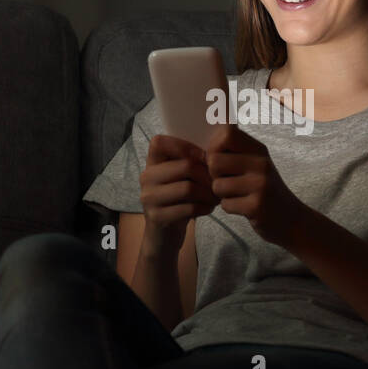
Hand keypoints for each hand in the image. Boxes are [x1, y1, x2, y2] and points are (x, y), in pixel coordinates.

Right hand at [139, 134, 219, 251]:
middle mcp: (146, 178)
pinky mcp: (157, 217)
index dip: (186, 147)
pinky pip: (188, 208)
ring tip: (216, 196)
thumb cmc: (179, 199)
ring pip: (188, 188)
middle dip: (208, 174)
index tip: (203, 158)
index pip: (160, 142)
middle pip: (185, 166)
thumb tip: (222, 133)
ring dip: (209, 193)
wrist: (165, 235)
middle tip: (218, 182)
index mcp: (151, 163)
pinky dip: (204, 207)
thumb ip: (191, 159)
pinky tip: (209, 208)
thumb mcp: (181, 177)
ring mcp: (149, 198)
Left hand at [205, 124, 304, 246]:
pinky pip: (225, 204)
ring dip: (221, 194)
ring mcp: (260, 185)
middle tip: (227, 182)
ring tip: (237, 195)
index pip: (227, 133)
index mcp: (259, 150)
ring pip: (217, 185)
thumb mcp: (255, 165)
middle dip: (214, 175)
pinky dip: (230, 208)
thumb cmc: (264, 190)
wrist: (292, 219)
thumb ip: (234, 151)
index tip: (219, 159)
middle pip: (215, 161)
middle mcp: (261, 163)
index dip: (214, 147)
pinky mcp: (257, 206)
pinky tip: (243, 207)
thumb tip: (207, 138)